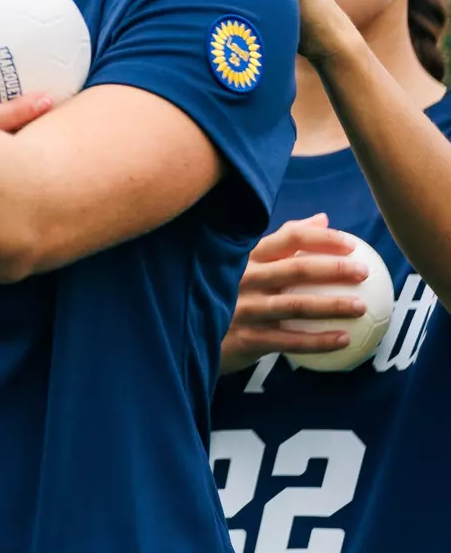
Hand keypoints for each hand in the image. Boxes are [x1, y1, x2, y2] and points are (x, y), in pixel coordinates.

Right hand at [220, 214, 368, 374]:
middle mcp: (245, 278)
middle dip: (334, 269)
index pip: (288, 238)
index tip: (351, 244)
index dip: (322, 239)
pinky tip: (344, 340)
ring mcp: (245, 308)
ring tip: (361, 307)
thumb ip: (282, 241)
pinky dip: (319, 341)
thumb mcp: (248, 263)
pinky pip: (290, 341)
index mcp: (247, 256)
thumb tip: (322, 218)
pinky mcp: (247, 338)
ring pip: (297, 306)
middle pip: (296, 268)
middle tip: (364, 272)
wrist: (195, 334)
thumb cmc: (231, 292)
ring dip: (332, 306)